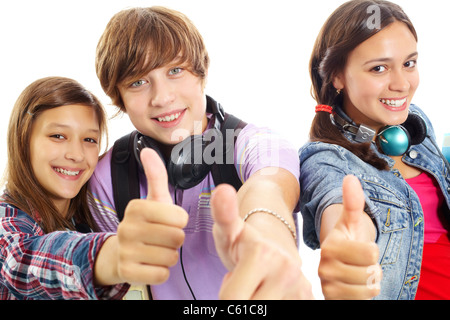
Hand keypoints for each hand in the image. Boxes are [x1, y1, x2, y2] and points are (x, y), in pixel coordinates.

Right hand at [115, 148, 187, 284]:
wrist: (121, 253)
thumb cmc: (145, 224)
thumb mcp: (154, 199)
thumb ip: (156, 175)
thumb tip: (148, 149)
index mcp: (136, 207)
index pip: (180, 218)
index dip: (180, 221)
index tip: (169, 221)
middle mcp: (127, 227)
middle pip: (177, 238)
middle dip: (175, 239)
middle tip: (163, 237)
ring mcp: (125, 251)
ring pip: (170, 257)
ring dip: (169, 255)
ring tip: (156, 249)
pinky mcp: (126, 272)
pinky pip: (161, 274)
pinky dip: (161, 271)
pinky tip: (151, 263)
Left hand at [211, 184, 312, 299]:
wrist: (275, 235)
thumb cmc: (244, 237)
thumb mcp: (228, 228)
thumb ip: (222, 213)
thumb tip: (222, 191)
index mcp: (263, 255)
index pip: (231, 300)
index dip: (227, 292)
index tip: (232, 276)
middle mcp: (287, 272)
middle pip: (250, 308)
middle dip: (242, 299)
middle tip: (245, 282)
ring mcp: (301, 287)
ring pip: (267, 310)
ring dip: (258, 303)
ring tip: (257, 285)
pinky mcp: (308, 298)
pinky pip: (284, 308)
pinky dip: (273, 301)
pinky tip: (270, 292)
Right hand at [319, 175, 381, 298]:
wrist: (337, 266)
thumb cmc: (348, 242)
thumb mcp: (352, 222)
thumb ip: (353, 202)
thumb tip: (350, 177)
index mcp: (330, 246)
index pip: (371, 253)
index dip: (373, 251)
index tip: (360, 248)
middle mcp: (324, 267)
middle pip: (371, 272)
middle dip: (372, 268)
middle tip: (359, 263)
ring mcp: (327, 285)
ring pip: (368, 289)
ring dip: (370, 282)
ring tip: (358, 274)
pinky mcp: (330, 299)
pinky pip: (361, 301)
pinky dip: (364, 295)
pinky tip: (354, 287)